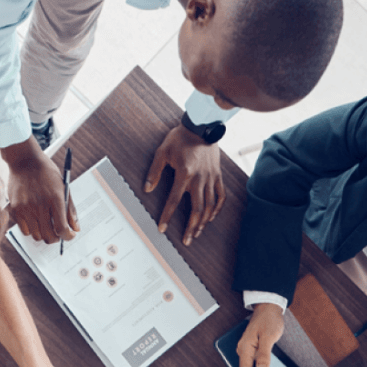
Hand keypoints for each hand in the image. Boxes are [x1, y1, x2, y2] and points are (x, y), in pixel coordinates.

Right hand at [3, 138, 78, 243]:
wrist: (25, 160)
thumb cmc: (46, 172)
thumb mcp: (63, 187)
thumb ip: (70, 209)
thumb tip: (75, 228)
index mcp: (54, 199)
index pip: (62, 228)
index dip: (67, 236)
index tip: (69, 236)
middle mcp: (39, 205)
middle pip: (49, 236)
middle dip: (56, 238)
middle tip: (58, 233)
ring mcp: (26, 208)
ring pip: (36, 236)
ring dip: (43, 235)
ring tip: (46, 226)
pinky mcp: (15, 209)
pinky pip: (25, 230)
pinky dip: (32, 230)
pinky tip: (35, 222)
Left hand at [145, 125, 225, 245]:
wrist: (202, 126)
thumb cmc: (180, 138)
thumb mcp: (162, 151)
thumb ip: (154, 171)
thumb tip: (147, 189)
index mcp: (185, 173)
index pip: (174, 200)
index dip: (167, 216)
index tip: (162, 229)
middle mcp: (200, 178)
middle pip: (197, 209)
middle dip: (191, 227)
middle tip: (186, 240)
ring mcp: (211, 178)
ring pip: (209, 206)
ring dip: (202, 222)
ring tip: (196, 233)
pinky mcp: (218, 176)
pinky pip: (220, 196)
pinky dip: (216, 209)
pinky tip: (210, 218)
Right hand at [237, 303, 284, 366]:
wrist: (268, 308)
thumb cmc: (269, 320)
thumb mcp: (269, 337)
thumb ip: (264, 354)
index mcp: (245, 348)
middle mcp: (242, 350)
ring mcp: (246, 349)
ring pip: (249, 366)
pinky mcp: (251, 347)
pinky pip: (252, 360)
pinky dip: (257, 366)